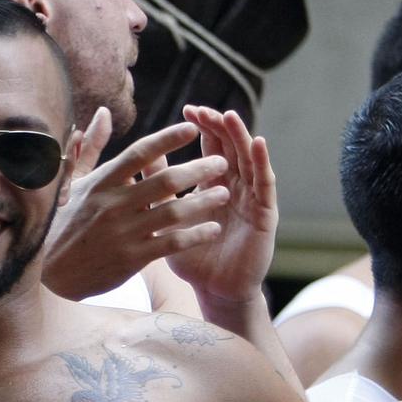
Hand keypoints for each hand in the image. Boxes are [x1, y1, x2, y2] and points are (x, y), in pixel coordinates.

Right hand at [41, 118, 222, 299]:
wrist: (49, 273)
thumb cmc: (62, 222)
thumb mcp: (72, 182)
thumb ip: (91, 147)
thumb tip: (103, 113)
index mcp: (101, 183)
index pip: (139, 154)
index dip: (168, 139)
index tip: (192, 129)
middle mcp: (113, 205)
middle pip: (164, 181)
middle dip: (197, 169)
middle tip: (221, 162)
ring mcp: (123, 233)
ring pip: (173, 212)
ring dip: (203, 201)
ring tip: (224, 192)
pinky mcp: (131, 259)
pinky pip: (171, 243)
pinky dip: (195, 235)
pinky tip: (214, 228)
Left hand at [166, 107, 278, 308]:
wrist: (214, 291)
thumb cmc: (192, 257)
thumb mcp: (170, 219)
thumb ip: (159, 190)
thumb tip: (136, 161)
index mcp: (214, 185)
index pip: (211, 148)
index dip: (202, 128)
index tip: (187, 110)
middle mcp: (236, 187)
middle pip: (230, 148)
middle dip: (218, 126)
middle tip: (203, 110)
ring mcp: (252, 198)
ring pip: (248, 159)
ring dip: (240, 136)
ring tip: (229, 116)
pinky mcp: (265, 213)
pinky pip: (265, 183)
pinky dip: (262, 162)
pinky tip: (257, 143)